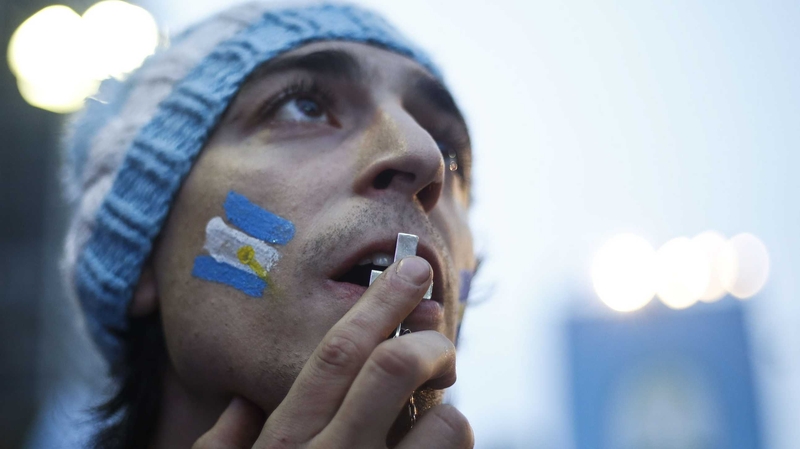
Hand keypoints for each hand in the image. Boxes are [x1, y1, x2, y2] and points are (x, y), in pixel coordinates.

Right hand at [193, 256, 473, 448]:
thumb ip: (222, 445)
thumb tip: (237, 404)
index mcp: (285, 442)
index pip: (337, 354)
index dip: (380, 304)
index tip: (410, 270)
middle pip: (393, 367)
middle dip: (427, 336)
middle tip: (437, 326)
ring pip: (444, 420)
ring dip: (447, 406)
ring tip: (434, 413)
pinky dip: (454, 437)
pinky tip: (436, 444)